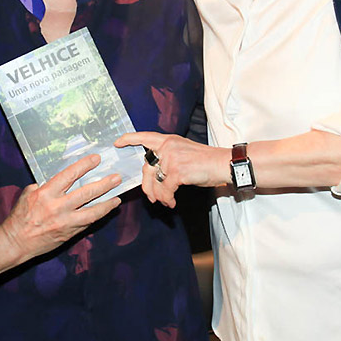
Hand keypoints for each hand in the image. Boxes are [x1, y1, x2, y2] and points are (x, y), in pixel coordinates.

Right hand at [0, 155, 120, 261]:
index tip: (97, 159)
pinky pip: (87, 223)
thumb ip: (44, 186)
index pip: (69, 175)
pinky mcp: (69, 233)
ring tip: (117, 198)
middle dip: (104, 184)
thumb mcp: (28, 195)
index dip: (85, 165)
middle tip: (116, 177)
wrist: (16, 242)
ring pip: (92, 212)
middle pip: (86, 193)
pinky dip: (98, 216)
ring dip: (107, 204)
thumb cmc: (20, 217)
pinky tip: (106, 211)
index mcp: (45, 194)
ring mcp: (65, 222)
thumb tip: (58, 179)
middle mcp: (57, 207)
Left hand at [115, 132, 229, 207]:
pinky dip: (167, 199)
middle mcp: (168, 147)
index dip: (130, 139)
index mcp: (169, 140)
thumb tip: (155, 173)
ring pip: (154, 182)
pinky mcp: (177, 171)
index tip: (118, 142)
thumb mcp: (184, 151)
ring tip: (165, 202)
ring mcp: (171, 158)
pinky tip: (172, 203)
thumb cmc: (206, 161)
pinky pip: (164, 190)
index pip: (145, 136)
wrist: (223, 164)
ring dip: (158, 196)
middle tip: (151, 198)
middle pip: (146, 168)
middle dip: (146, 186)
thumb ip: (169, 156)